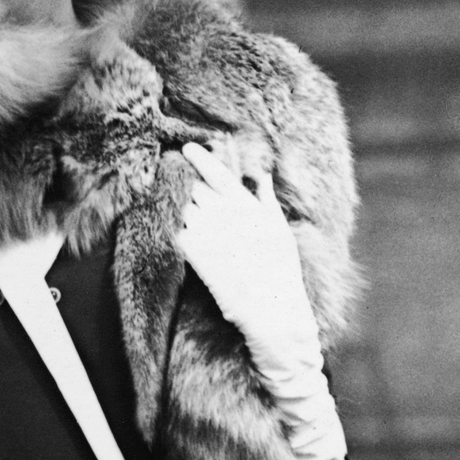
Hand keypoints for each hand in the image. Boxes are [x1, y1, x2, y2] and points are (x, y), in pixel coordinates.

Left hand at [173, 141, 320, 383]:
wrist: (271, 311)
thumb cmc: (281, 273)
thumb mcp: (280, 231)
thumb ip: (267, 201)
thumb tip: (262, 177)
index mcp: (247, 206)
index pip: (218, 172)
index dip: (200, 157)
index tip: (187, 148)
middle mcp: (225, 214)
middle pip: (195, 189)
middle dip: (189, 188)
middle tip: (189, 195)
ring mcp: (208, 234)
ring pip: (184, 209)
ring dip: (183, 211)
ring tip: (189, 220)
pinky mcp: (196, 256)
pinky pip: (178, 235)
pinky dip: (179, 234)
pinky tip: (186, 242)